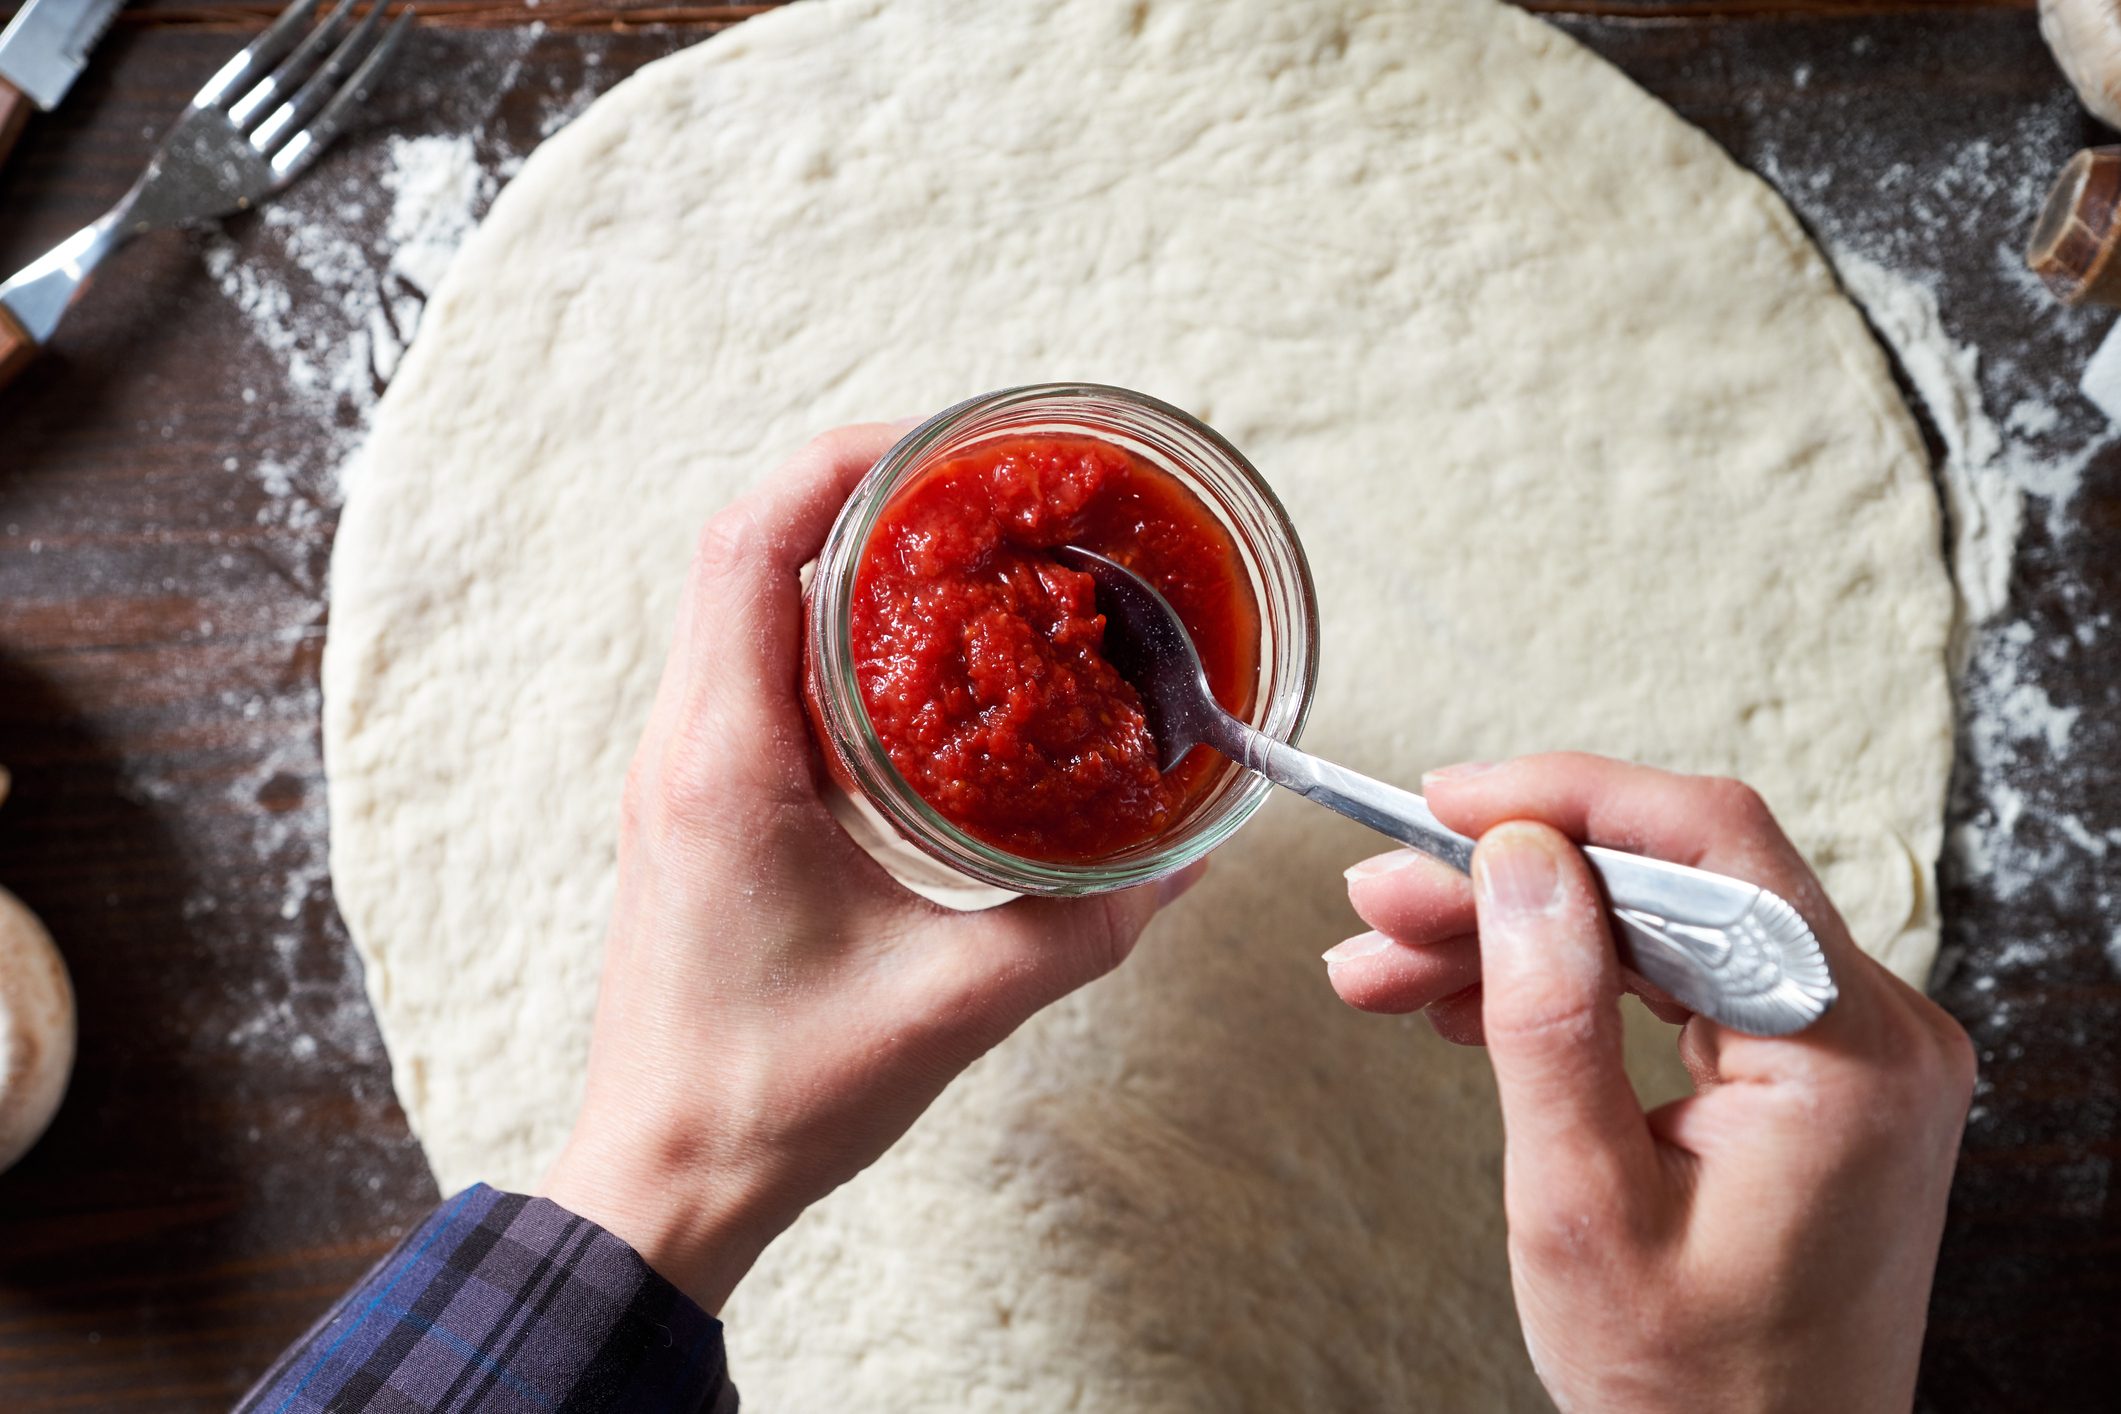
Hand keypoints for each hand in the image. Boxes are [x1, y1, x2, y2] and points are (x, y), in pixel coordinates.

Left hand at [542, 425, 1195, 1311]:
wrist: (667, 1178)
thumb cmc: (778, 1096)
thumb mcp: (961, 1002)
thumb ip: (1091, 923)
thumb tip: (1192, 850)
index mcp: (725, 760)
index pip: (753, 543)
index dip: (848, 462)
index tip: (951, 447)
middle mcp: (685, 744)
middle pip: (750, 550)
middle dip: (866, 494)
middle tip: (985, 496)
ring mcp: (680, 772)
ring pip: (747, 606)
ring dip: (845, 561)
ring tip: (966, 559)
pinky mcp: (697, 804)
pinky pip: (753, 672)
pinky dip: (830, 635)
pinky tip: (925, 674)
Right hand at [1324, 754, 1973, 1412]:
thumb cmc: (1688, 1394)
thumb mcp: (1585, 1210)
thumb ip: (1551, 1020)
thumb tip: (1519, 858)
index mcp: (1847, 1055)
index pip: (1710, 848)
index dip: (1566, 798)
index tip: (1445, 803)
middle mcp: (1873, 1031)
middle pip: (1672, 881)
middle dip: (1509, 885)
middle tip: (1380, 905)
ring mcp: (1849, 1051)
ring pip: (1661, 926)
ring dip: (1520, 935)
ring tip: (1388, 967)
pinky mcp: (1813, 1076)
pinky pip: (1679, 983)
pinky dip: (1571, 983)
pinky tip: (1467, 1001)